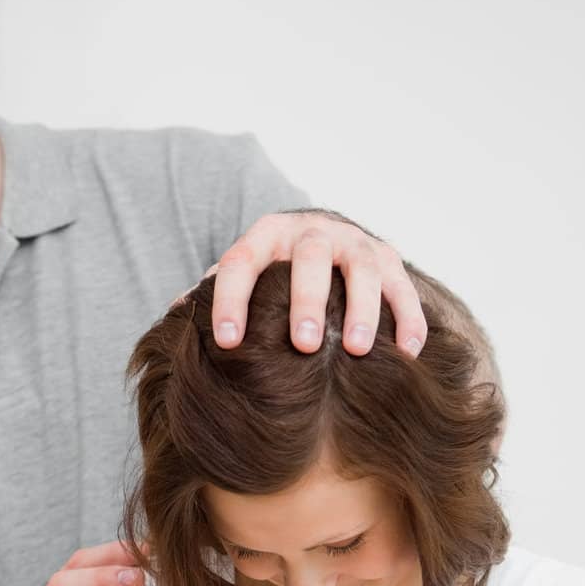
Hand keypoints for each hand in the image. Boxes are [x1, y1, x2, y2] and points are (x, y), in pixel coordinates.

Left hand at [208, 211, 426, 358]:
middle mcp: (313, 232)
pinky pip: (403, 287)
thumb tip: (175, 315)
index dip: (229, 300)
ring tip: (358, 351)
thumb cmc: (272, 271)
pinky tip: (407, 353)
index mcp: (266, 236)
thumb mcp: (243, 272)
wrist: (324, 237)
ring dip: (363, 309)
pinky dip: (408, 318)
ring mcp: (355, 243)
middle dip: (307, 301)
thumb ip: (212, 291)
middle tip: (304, 345)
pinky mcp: (389, 259)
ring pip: (362, 268)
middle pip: (309, 258)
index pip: (241, 262)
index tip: (226, 343)